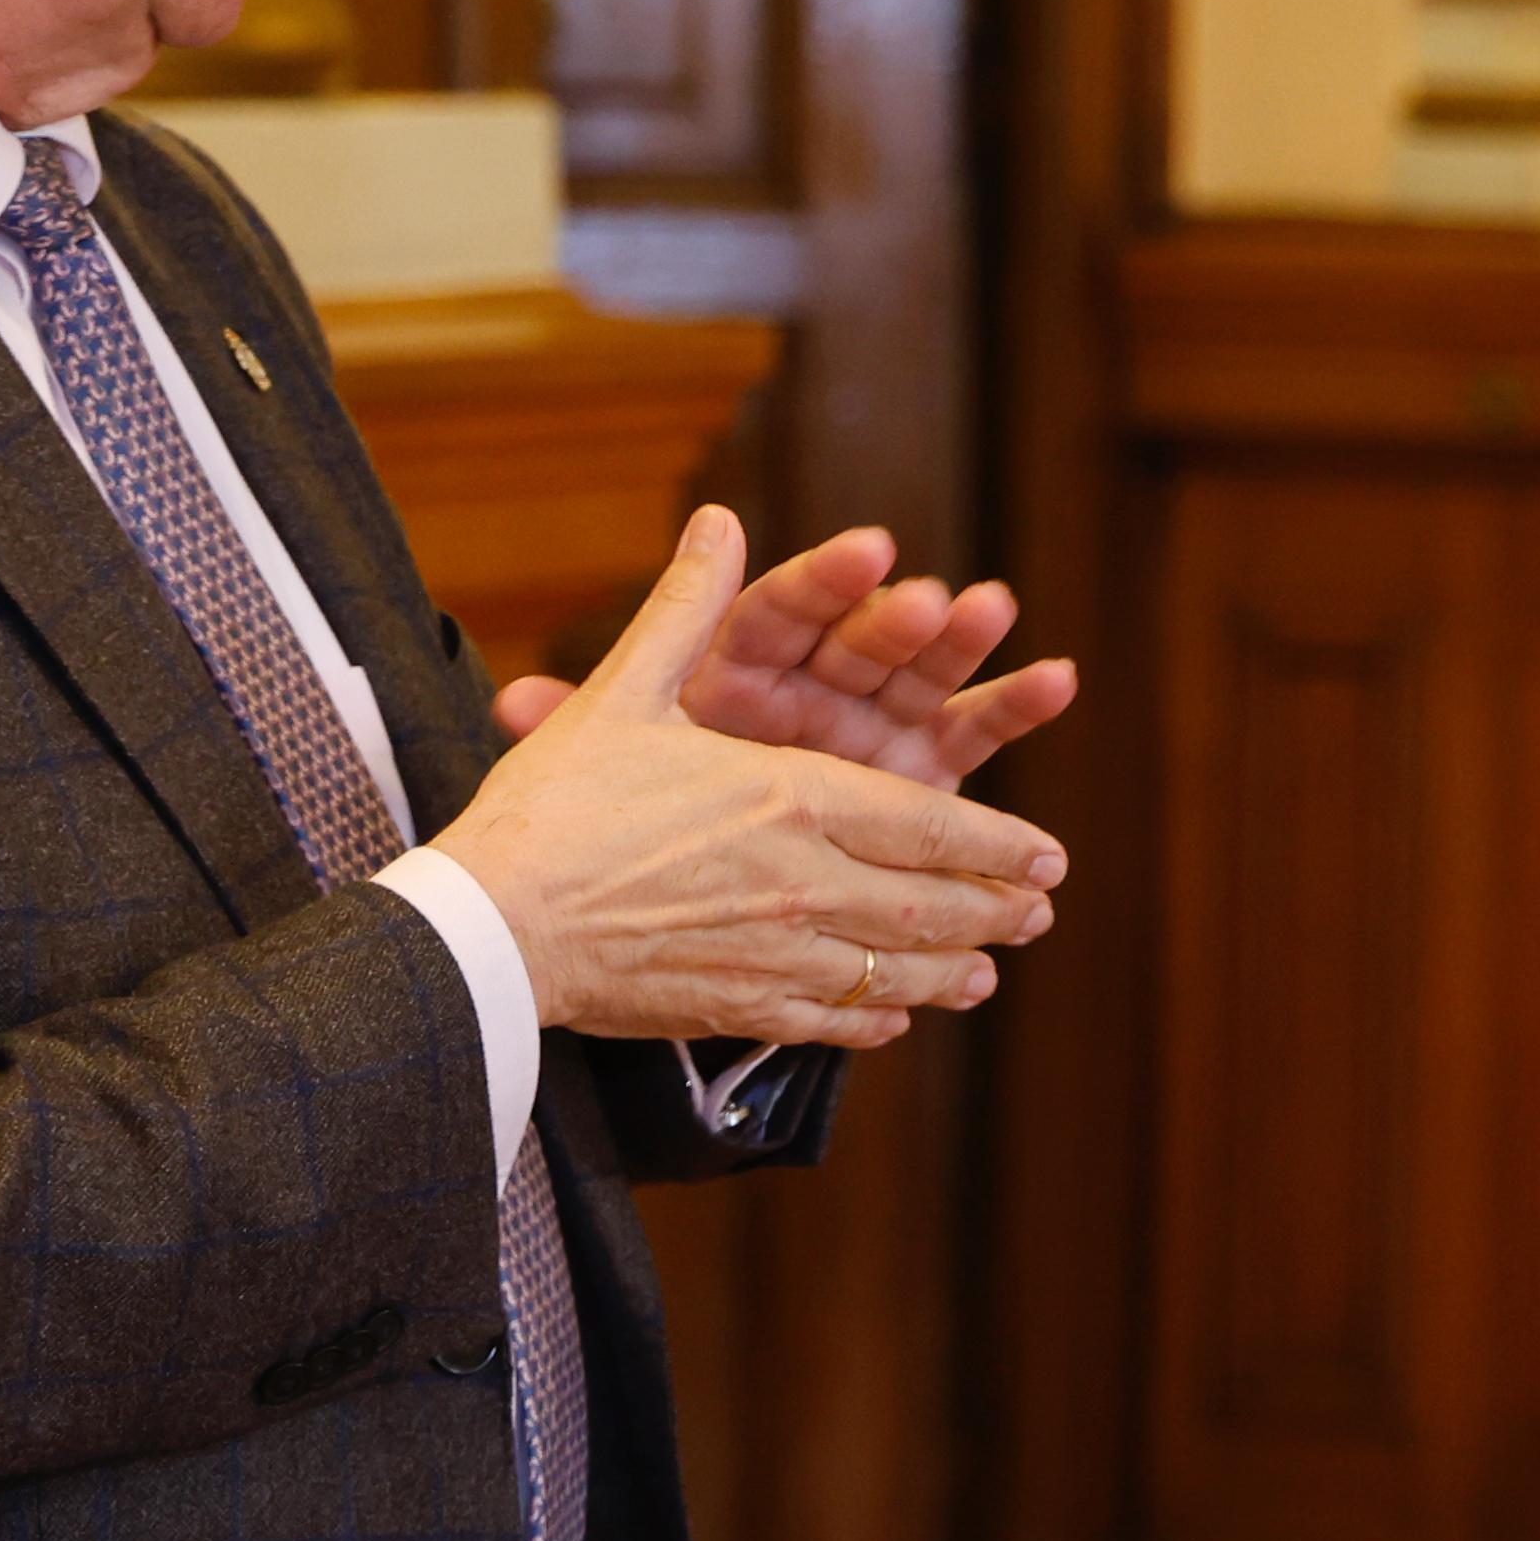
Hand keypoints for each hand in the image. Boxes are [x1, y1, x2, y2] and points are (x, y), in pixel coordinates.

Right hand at [433, 508, 1066, 1048]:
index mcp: (790, 797)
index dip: (995, 843)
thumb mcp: (624, 692)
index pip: (924, 824)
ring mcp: (774, 954)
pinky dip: (870, 1020)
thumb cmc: (554, 804)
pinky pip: (826, 1020)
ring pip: (888, 970)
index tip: (1046, 852)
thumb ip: (688, 609)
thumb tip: (718, 521)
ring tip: (988, 977)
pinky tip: (894, 1020)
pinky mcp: (734, 1008)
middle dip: (994, 908)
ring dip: (949, 971)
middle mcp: (802, 881)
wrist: (493, 925)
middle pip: (925, 904)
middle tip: (1040, 912)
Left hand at [488, 524, 1073, 792]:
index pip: (784, 610)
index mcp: (742, 665)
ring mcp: (875, 720)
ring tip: (1000, 612)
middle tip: (943, 599)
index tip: (869, 550)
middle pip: (862, 640)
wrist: (700, 871)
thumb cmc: (644, 804)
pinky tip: (1059, 678)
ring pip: (924, 672)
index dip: (827, 582)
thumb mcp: (612, 756)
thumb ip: (580, 721)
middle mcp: (816, 682)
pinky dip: (1015, 704)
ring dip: (966, 643)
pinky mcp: (922, 764)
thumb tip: (509, 704)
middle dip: (902, 619)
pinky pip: (972, 730)